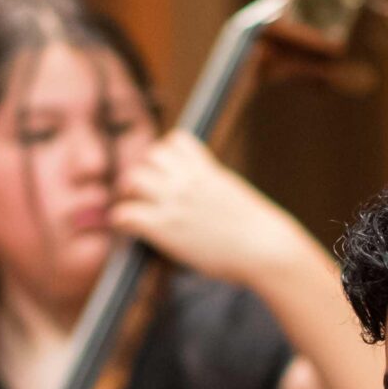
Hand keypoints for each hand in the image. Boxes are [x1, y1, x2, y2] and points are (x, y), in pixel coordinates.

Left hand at [110, 131, 301, 287]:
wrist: (266, 248)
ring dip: (130, 192)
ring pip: (133, 178)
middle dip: (146, 171)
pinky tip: (128, 228)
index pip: (176, 140)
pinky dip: (121, 219)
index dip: (167, 153)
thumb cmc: (257, 231)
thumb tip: (210, 194)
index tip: (168, 171)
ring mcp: (175, 202)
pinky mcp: (164, 227)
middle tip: (147, 192)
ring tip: (137, 207)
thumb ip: (214, 188)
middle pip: (151, 155)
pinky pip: (126, 213)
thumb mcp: (235, 195)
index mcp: (207, 170)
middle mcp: (188, 181)